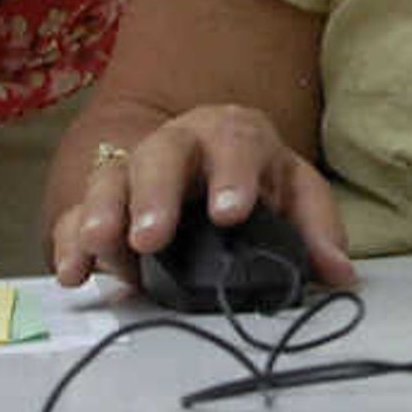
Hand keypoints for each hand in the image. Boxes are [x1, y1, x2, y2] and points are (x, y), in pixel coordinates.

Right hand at [50, 107, 355, 294]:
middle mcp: (179, 144)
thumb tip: (340, 275)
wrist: (208, 177)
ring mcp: (135, 173)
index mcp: (234, 136)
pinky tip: (73, 274)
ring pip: (112, 178)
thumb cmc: (258, 186)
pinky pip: (77, 218)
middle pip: (162, 153)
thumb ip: (316, 230)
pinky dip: (71, 244)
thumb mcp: (295, 198)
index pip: (236, 141)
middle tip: (152, 236)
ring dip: (104, 211)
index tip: (229, 213)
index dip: (233, 174)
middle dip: (155, 193)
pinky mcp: (104, 208)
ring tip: (101, 243)